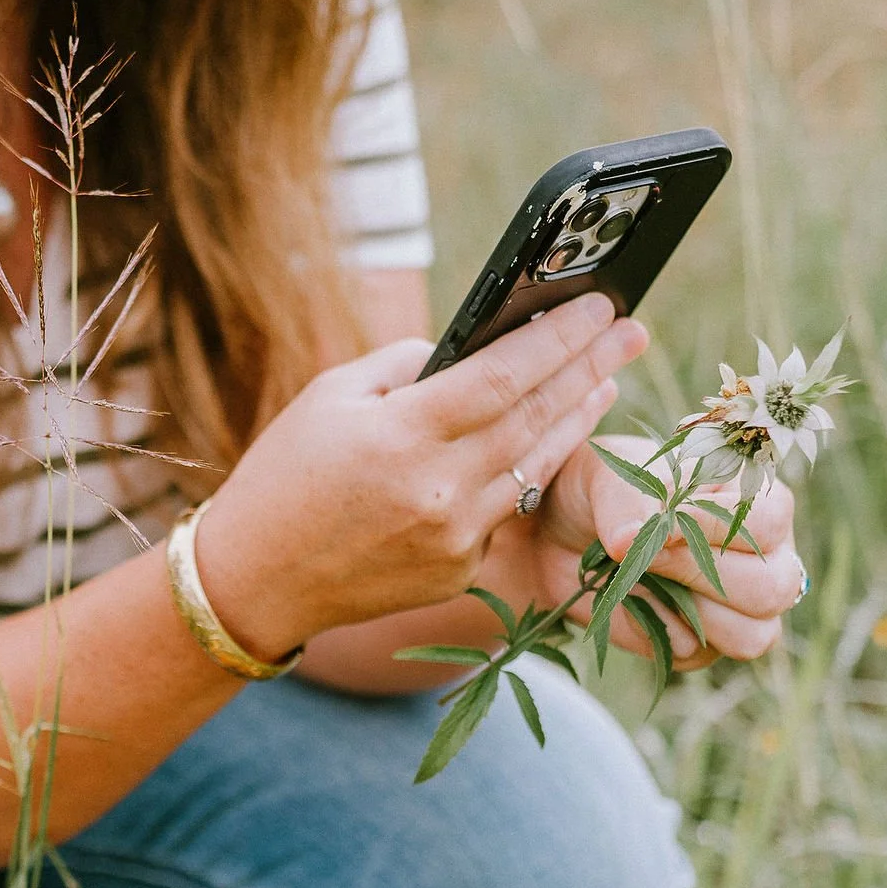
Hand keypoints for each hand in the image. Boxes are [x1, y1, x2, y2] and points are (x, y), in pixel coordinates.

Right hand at [196, 293, 647, 662]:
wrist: (255, 580)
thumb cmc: (285, 476)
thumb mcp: (331, 397)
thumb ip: (408, 367)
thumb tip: (474, 349)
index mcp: (401, 435)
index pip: (505, 375)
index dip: (560, 339)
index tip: (599, 308)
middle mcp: (437, 490)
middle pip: (537, 416)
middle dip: (591, 367)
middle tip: (631, 332)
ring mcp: (454, 537)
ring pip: (536, 465)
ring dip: (577, 418)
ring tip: (608, 380)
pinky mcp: (459, 571)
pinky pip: (506, 508)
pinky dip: (529, 469)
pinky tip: (551, 439)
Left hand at [536, 449, 804, 671]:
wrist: (554, 536)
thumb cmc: (595, 491)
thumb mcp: (606, 476)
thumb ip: (627, 502)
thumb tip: (627, 542)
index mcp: (749, 498)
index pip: (769, 522)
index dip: (717, 529)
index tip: (664, 521)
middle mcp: (759, 555)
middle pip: (774, 588)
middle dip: (700, 576)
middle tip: (645, 557)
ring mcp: (736, 605)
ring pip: (754, 635)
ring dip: (692, 614)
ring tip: (642, 580)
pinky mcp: (703, 644)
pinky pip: (700, 656)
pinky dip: (660, 633)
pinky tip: (633, 603)